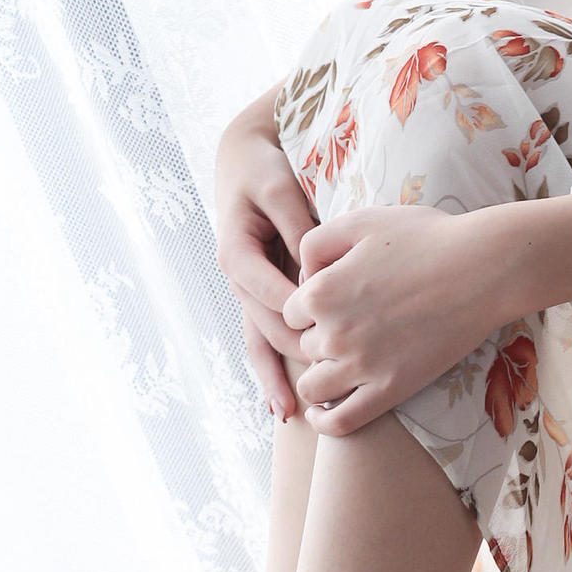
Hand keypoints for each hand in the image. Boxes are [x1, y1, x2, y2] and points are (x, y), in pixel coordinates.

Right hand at [214, 86, 318, 417]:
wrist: (243, 160)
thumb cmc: (264, 170)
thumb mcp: (280, 189)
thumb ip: (297, 226)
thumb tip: (315, 267)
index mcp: (237, 254)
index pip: (269, 292)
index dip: (301, 313)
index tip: (335, 330)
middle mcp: (238, 280)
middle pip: (266, 325)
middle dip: (297, 352)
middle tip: (334, 375)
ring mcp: (247, 292)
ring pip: (261, 340)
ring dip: (275, 376)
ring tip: (291, 411)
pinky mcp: (261, 295)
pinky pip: (266, 337)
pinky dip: (272, 370)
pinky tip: (281, 404)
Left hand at [283, 194, 571, 435]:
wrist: (484, 269)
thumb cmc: (427, 238)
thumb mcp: (362, 220)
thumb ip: (315, 242)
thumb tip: (302, 274)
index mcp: (321, 292)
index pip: (290, 311)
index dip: (311, 303)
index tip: (339, 297)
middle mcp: (334, 333)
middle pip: (304, 346)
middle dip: (322, 335)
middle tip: (356, 322)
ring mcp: (362, 367)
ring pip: (313, 387)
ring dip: (322, 375)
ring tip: (344, 362)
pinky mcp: (390, 390)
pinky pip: (340, 423)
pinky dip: (326, 422)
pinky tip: (329, 410)